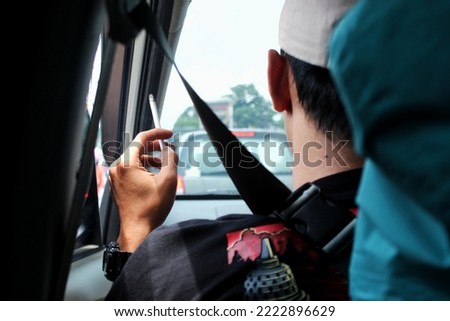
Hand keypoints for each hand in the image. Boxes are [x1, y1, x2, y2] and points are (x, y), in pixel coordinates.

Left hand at [108, 128, 177, 251]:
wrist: (138, 229)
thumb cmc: (149, 209)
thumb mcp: (168, 180)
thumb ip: (171, 159)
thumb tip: (171, 150)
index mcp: (127, 164)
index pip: (141, 138)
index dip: (158, 133)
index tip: (168, 133)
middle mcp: (118, 168)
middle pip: (138, 148)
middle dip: (155, 147)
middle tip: (168, 148)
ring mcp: (117, 177)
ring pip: (135, 159)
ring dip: (151, 158)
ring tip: (165, 165)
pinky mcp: (119, 184)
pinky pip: (132, 169)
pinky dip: (144, 167)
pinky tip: (156, 175)